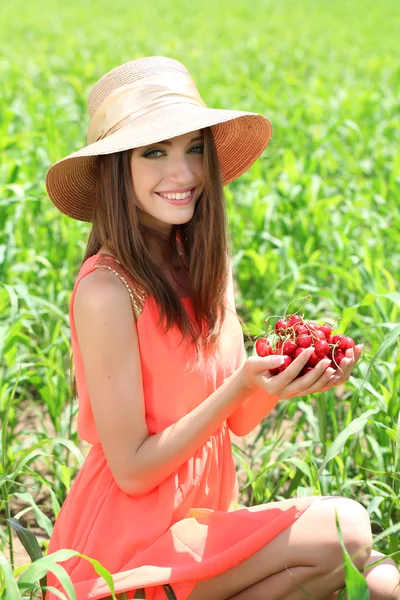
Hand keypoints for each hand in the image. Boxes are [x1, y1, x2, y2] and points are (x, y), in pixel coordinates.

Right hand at [240, 344, 361, 399]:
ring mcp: (295, 394)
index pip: (290, 374)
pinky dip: (327, 379)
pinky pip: (317, 387)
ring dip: (327, 378)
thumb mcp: (254, 364)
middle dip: (318, 372)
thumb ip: (267, 361)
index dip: (300, 362)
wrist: (255, 380)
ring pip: (315, 388)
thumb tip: (283, 358)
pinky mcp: (301, 391)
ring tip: (334, 366)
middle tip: (328, 359)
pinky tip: (337, 368)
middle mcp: (286, 394)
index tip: (309, 349)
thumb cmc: (253, 369)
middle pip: (306, 384)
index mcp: (274, 388)